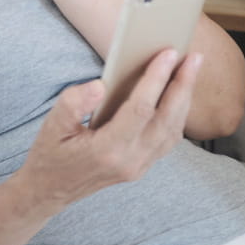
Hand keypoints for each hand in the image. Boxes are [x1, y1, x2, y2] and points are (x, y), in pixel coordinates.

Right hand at [9, 49, 204, 212]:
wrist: (50, 191)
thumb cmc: (50, 153)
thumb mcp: (52, 125)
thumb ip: (73, 103)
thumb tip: (100, 85)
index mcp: (107, 149)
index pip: (140, 109)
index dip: (156, 79)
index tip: (168, 54)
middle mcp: (129, 161)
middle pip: (167, 119)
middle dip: (183, 85)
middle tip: (194, 57)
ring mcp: (139, 167)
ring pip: (173, 130)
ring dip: (184, 99)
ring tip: (190, 69)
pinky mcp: (142, 167)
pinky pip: (169, 140)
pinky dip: (178, 115)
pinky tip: (179, 94)